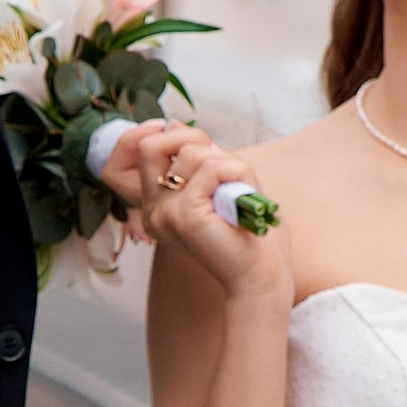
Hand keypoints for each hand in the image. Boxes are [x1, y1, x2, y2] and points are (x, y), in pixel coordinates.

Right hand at [101, 120, 287, 299]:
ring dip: (228, 163)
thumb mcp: (220, 188)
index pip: (145, 150)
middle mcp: (154, 211)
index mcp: (158, 207)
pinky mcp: (186, 216)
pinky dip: (237, 173)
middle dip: (192, 138)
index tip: (203, 142)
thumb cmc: (247, 236)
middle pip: (150, 146)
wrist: (260, 277)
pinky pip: (211, 168)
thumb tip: (180, 128)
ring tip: (240, 193)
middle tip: (222, 162)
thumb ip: (200, 161)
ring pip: (191, 154)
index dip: (172, 135)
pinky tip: (244, 197)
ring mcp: (166, 214)